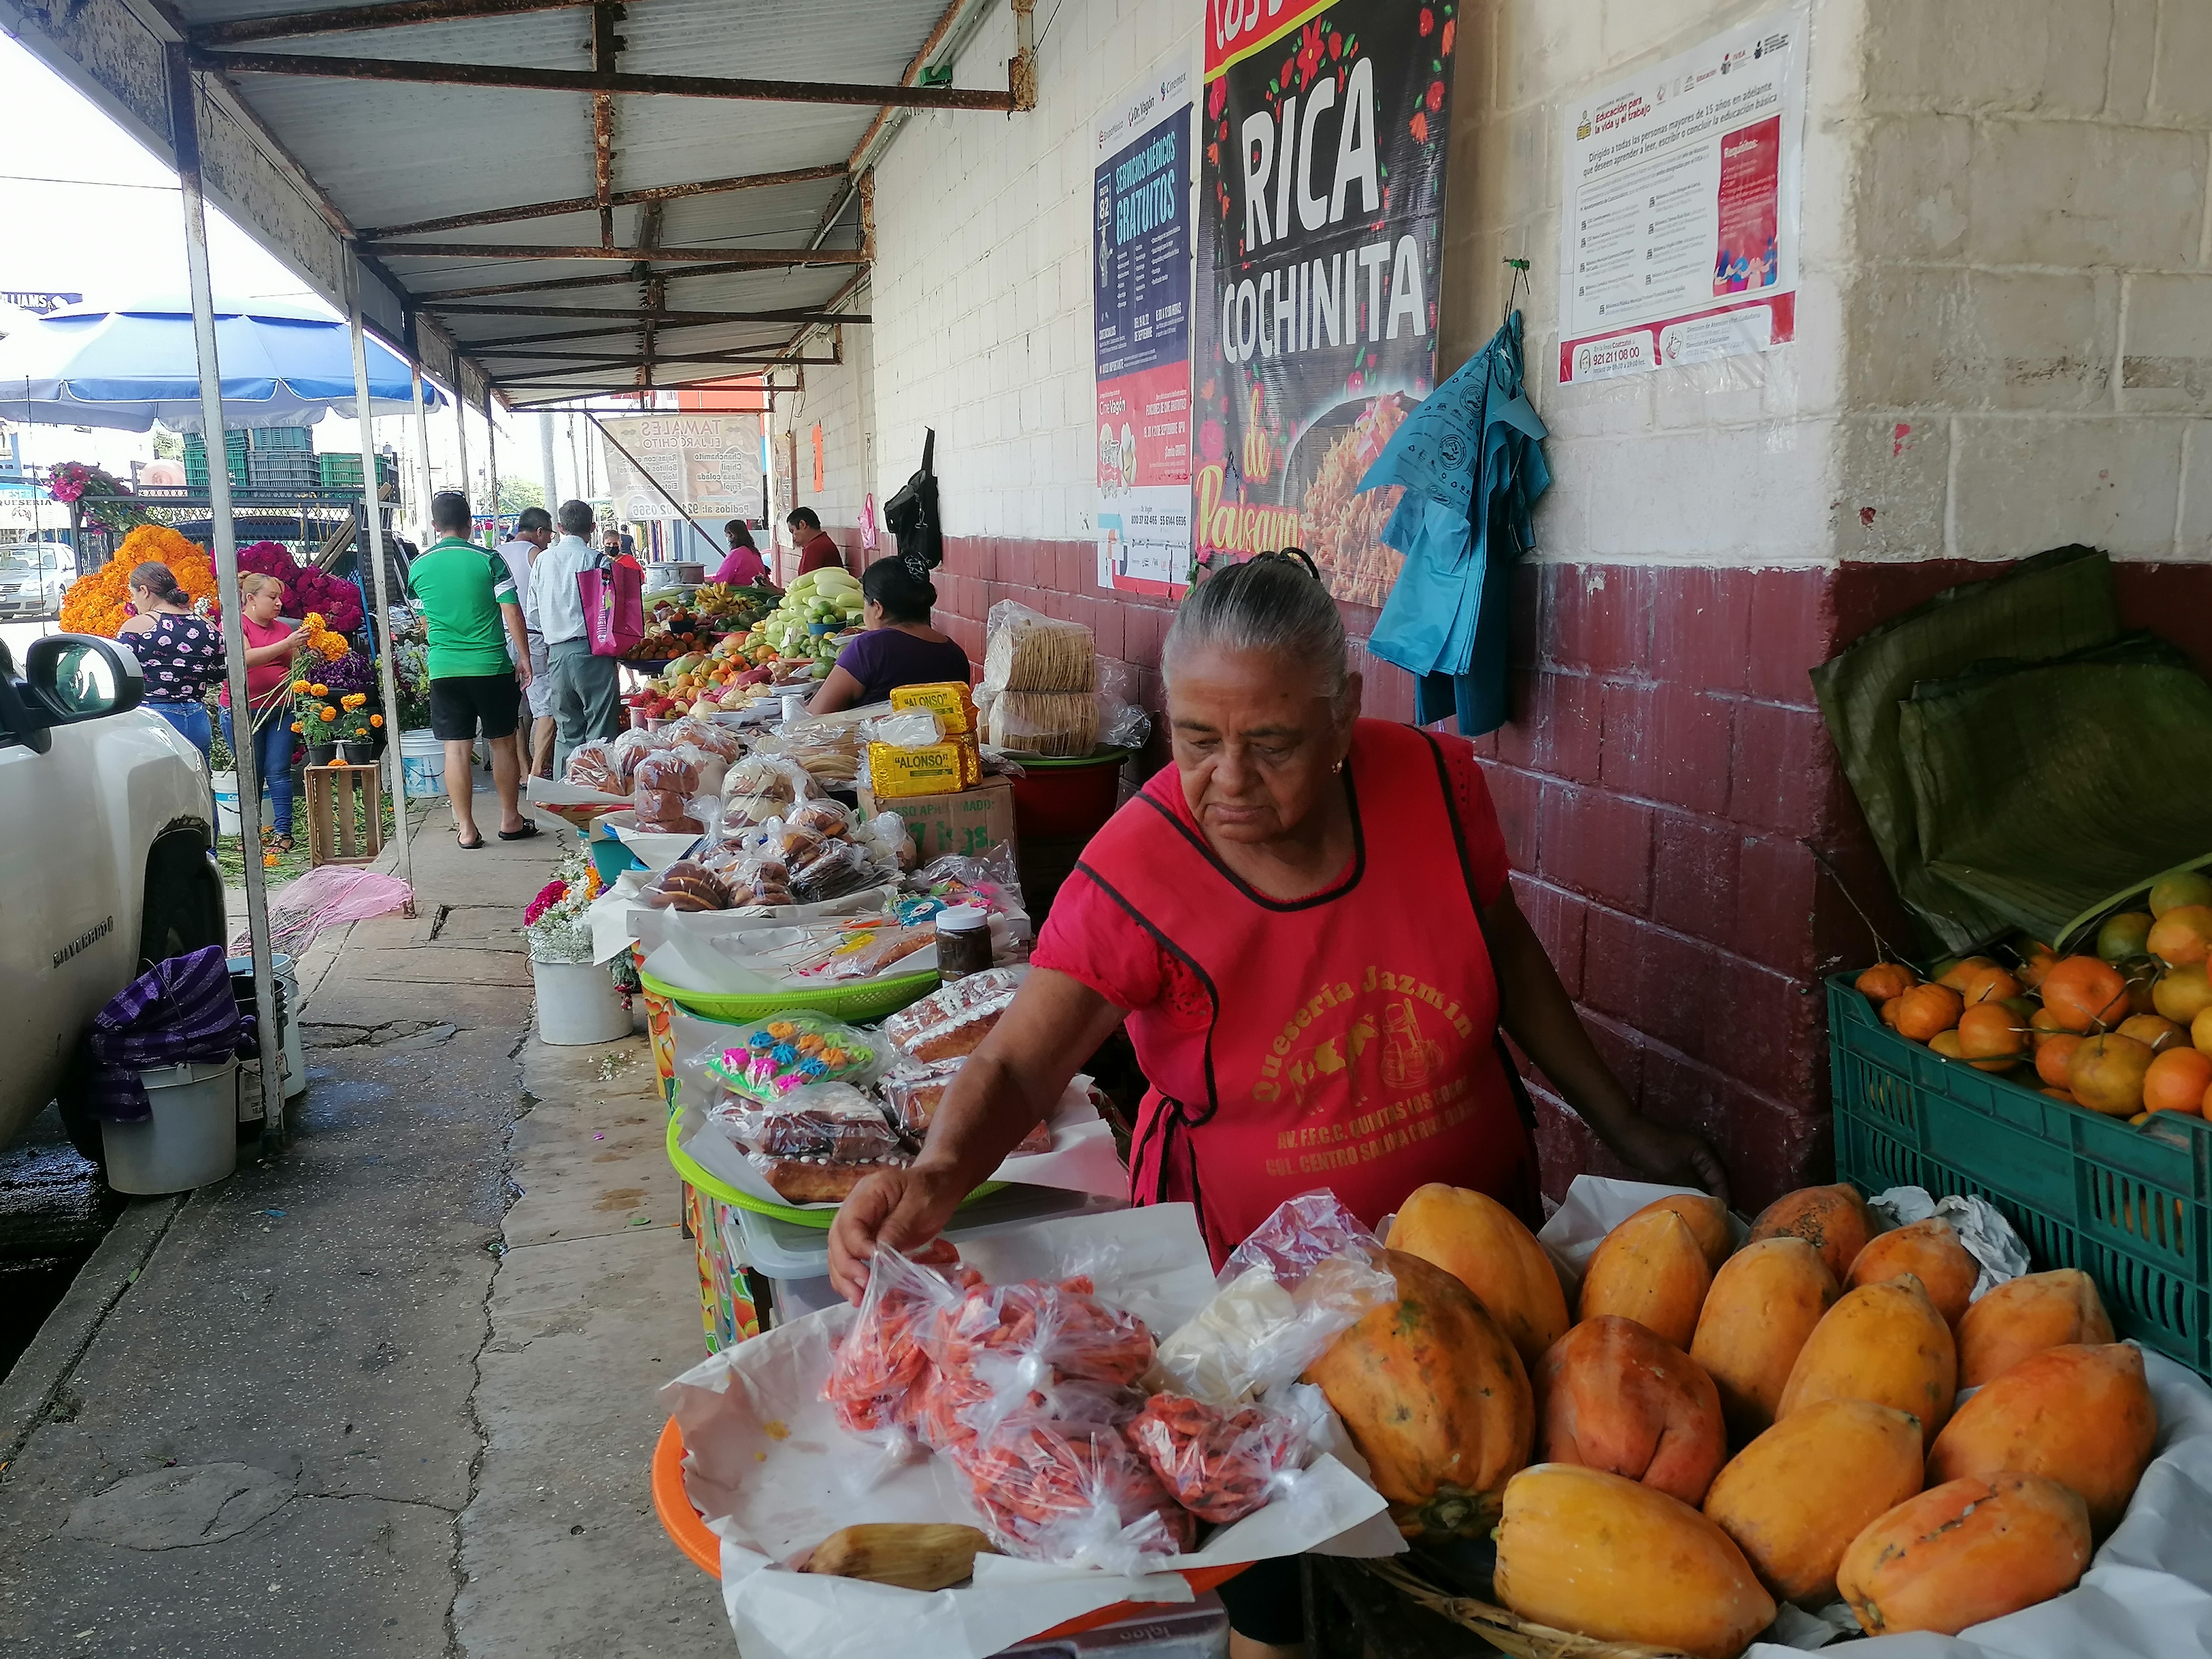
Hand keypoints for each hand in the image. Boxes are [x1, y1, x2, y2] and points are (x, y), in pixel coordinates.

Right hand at [287, 626, 310, 647]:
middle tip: (309, 633)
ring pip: (308, 638)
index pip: (303, 629)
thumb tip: (303, 630)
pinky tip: (303, 641)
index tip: (309, 627)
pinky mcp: (302, 643)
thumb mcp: (294, 633)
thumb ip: (298, 632)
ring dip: (308, 637)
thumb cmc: (290, 638)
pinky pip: (306, 642)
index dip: (307, 627)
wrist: (288, 643)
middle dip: (309, 633)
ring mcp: (301, 640)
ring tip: (307, 637)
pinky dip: (305, 641)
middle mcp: (300, 635)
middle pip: (308, 633)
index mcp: (297, 632)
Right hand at [514, 659, 531, 691]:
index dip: (522, 685)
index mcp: (525, 674)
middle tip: (522, 690)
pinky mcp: (530, 672)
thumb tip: (515, 681)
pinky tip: (527, 684)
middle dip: (524, 686)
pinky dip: (528, 682)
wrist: (523, 658)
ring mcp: (529, 673)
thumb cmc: (521, 662)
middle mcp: (528, 674)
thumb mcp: (517, 671)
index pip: (524, 681)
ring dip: (526, 685)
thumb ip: (517, 676)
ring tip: (523, 688)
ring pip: (528, 681)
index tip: (520, 688)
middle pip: (526, 682)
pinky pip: (530, 678)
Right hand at [827, 1164, 967, 1303]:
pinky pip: (850, 1258)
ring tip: (857, 1300)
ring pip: (838, 1252)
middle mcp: (855, 1208)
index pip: (849, 1222)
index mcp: (868, 1193)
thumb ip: (897, 1228)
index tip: (873, 1267)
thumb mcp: (920, 1205)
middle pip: (837, 1239)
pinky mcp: (865, 1239)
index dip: (856, 1247)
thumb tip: (878, 1258)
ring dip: (844, 1278)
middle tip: (862, 1290)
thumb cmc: (934, 1190)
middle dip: (846, 1267)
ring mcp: (858, 1224)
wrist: (941, 1184)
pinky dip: (851, 1277)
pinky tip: (858, 1294)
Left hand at [1611, 1117, 1730, 1207]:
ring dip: (1702, 1196)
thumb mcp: (1674, 1172)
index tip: (1725, 1218)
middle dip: (1716, 1198)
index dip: (1724, 1198)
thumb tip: (1707, 1201)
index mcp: (1704, 1153)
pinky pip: (1688, 1180)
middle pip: (1714, 1180)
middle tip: (1717, 1220)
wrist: (1625, 1135)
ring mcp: (1687, 1158)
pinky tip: (1688, 1206)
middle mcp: (1700, 1154)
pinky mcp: (1675, 1163)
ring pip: (1700, 1181)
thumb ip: (1694, 1186)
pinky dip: (1690, 1191)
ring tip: (1705, 1217)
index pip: (1720, 1179)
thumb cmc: (1651, 1151)